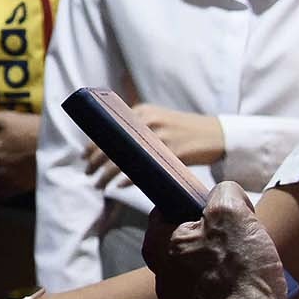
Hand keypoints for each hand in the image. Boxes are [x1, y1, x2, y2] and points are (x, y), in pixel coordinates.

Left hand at [83, 104, 223, 185]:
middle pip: (113, 143)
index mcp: (143, 111)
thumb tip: (112, 145)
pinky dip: (128, 178)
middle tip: (87, 173)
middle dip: (95, 160)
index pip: (109, 127)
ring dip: (107, 173)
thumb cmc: (183, 132)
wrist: (215, 135)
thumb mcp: (159, 121)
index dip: (94, 143)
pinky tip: (119, 186)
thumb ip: (139, 127)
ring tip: (98, 184)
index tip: (83, 156)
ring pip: (124, 157)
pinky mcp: (173, 152)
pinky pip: (145, 168)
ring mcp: (161, 137)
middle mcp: (149, 121)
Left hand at [140, 181, 290, 298]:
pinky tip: (258, 286)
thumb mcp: (231, 212)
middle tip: (243, 235)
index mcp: (157, 245)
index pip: (169, 207)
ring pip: (212, 264)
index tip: (220, 207)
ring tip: (255, 264)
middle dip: (222, 233)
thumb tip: (227, 196)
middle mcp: (163, 276)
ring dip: (236, 259)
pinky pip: (225, 290)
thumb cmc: (238, 275)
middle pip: (195, 237)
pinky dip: (242, 284)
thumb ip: (224, 193)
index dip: (198, 201)